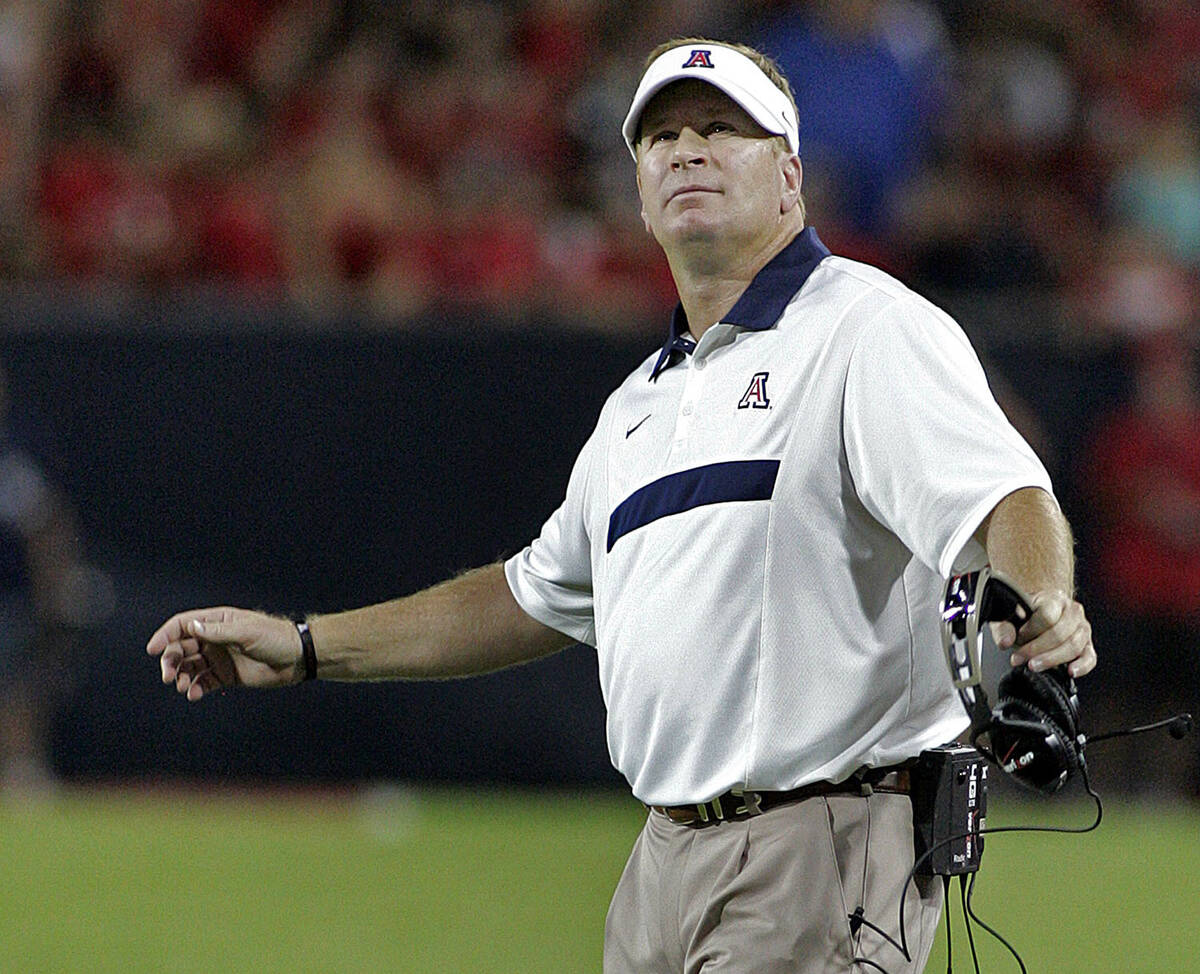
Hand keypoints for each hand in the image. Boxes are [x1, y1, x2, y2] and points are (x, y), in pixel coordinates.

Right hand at [146, 607, 302, 700]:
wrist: (296, 658)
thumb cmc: (275, 638)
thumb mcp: (246, 632)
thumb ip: (218, 631)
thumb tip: (190, 626)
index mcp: (218, 621)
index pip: (183, 625)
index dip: (165, 635)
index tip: (153, 650)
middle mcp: (215, 639)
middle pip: (181, 648)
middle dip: (170, 661)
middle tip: (168, 676)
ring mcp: (219, 658)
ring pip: (189, 667)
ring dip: (180, 676)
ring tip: (182, 686)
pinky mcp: (226, 676)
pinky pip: (203, 683)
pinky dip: (194, 689)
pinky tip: (193, 694)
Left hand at [994, 589, 1095, 678]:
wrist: (1038, 613)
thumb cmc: (1023, 615)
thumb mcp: (1007, 616)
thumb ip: (1003, 626)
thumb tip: (1005, 642)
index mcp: (1053, 598)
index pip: (1047, 616)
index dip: (1031, 631)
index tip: (1018, 637)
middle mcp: (1072, 610)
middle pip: (1060, 633)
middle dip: (1037, 649)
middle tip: (1019, 658)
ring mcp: (1083, 628)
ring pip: (1074, 646)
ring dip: (1052, 659)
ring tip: (1033, 666)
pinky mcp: (1088, 644)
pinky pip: (1090, 657)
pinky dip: (1082, 666)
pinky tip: (1070, 672)